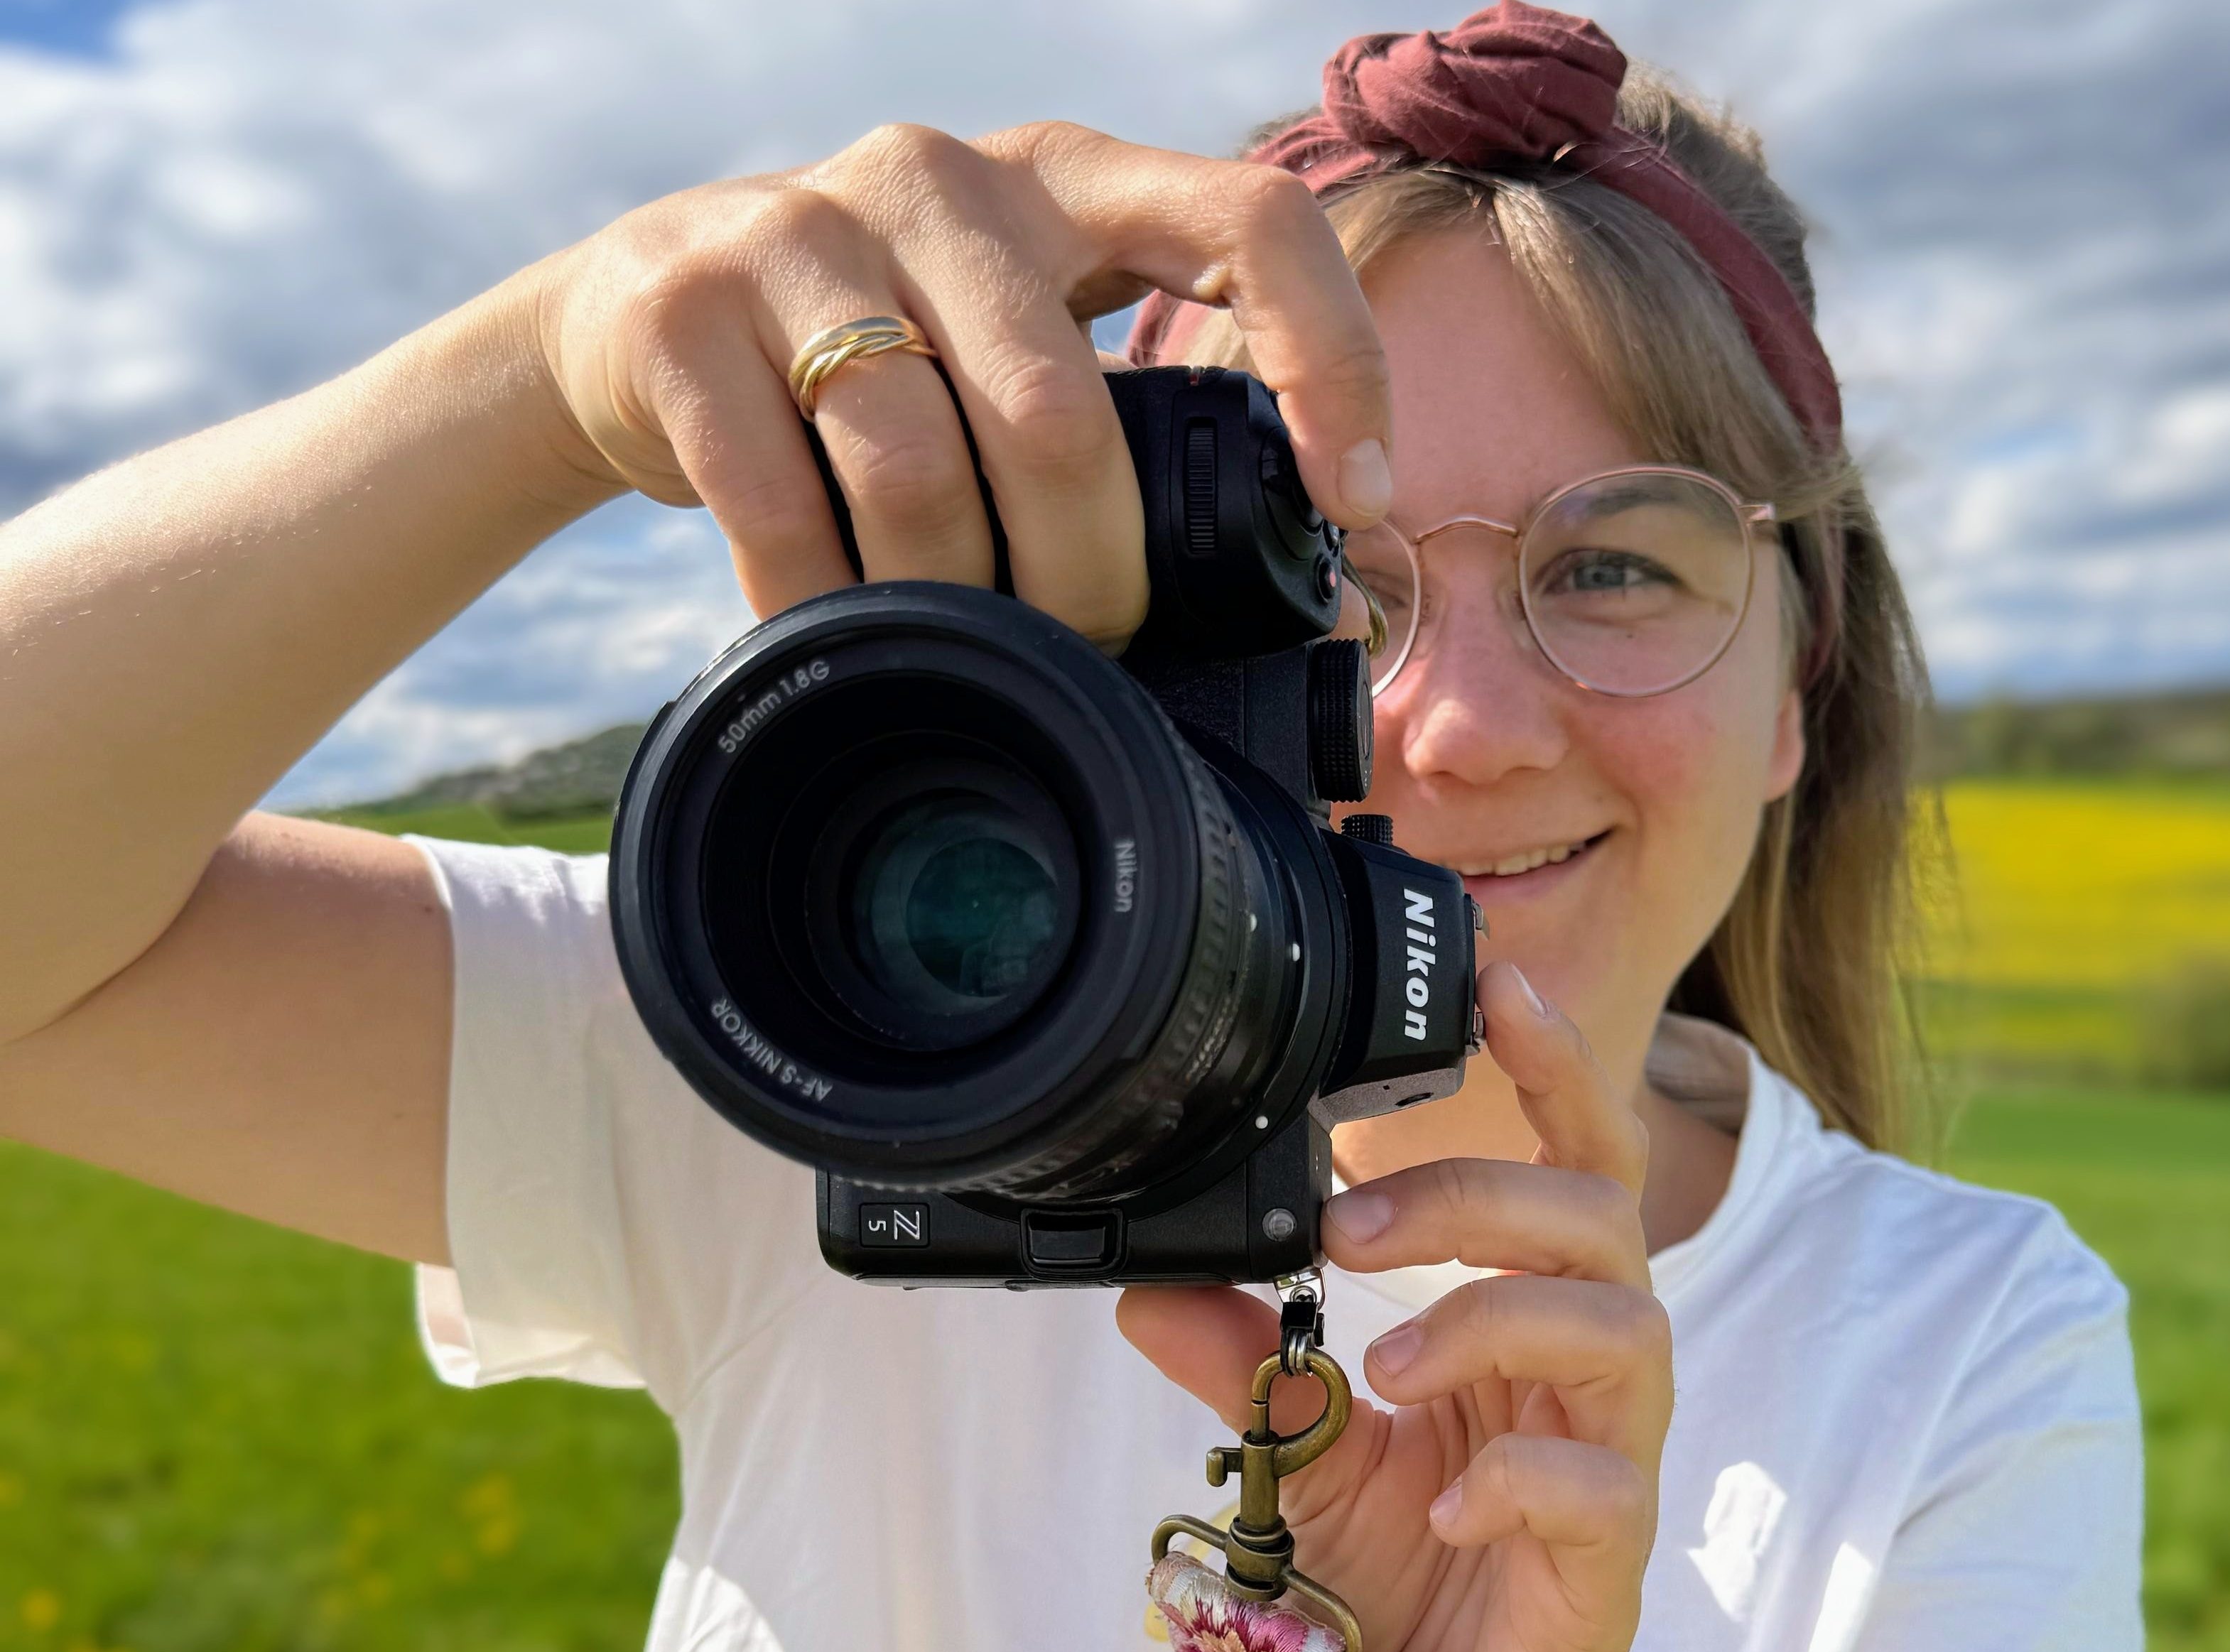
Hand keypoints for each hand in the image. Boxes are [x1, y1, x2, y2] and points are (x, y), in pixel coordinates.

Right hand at [525, 119, 1394, 635]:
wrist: (630, 318)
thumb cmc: (880, 360)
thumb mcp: (1013, 348)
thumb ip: (1137, 433)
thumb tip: (1325, 615)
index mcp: (1067, 178)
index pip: (1252, 220)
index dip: (1331, 359)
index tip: (1359, 499)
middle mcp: (942, 178)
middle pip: (1060, 414)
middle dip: (1090, 578)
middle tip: (1093, 650)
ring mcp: (800, 232)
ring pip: (920, 471)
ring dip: (955, 607)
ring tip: (963, 656)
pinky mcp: (682, 311)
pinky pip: (781, 509)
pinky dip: (827, 609)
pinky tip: (844, 644)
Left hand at [1120, 963, 1667, 1651]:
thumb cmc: (1401, 1589)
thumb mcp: (1308, 1458)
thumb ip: (1251, 1363)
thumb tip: (1154, 1278)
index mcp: (1530, 1322)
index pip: (1572, 1165)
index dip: (1553, 1067)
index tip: (1498, 983)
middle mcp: (1587, 1373)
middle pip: (1596, 1220)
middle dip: (1477, 1195)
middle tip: (1347, 1229)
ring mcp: (1612, 1463)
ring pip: (1622, 1329)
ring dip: (1488, 1318)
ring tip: (1380, 1365)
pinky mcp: (1609, 1563)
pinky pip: (1602, 1488)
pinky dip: (1519, 1476)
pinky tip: (1441, 1506)